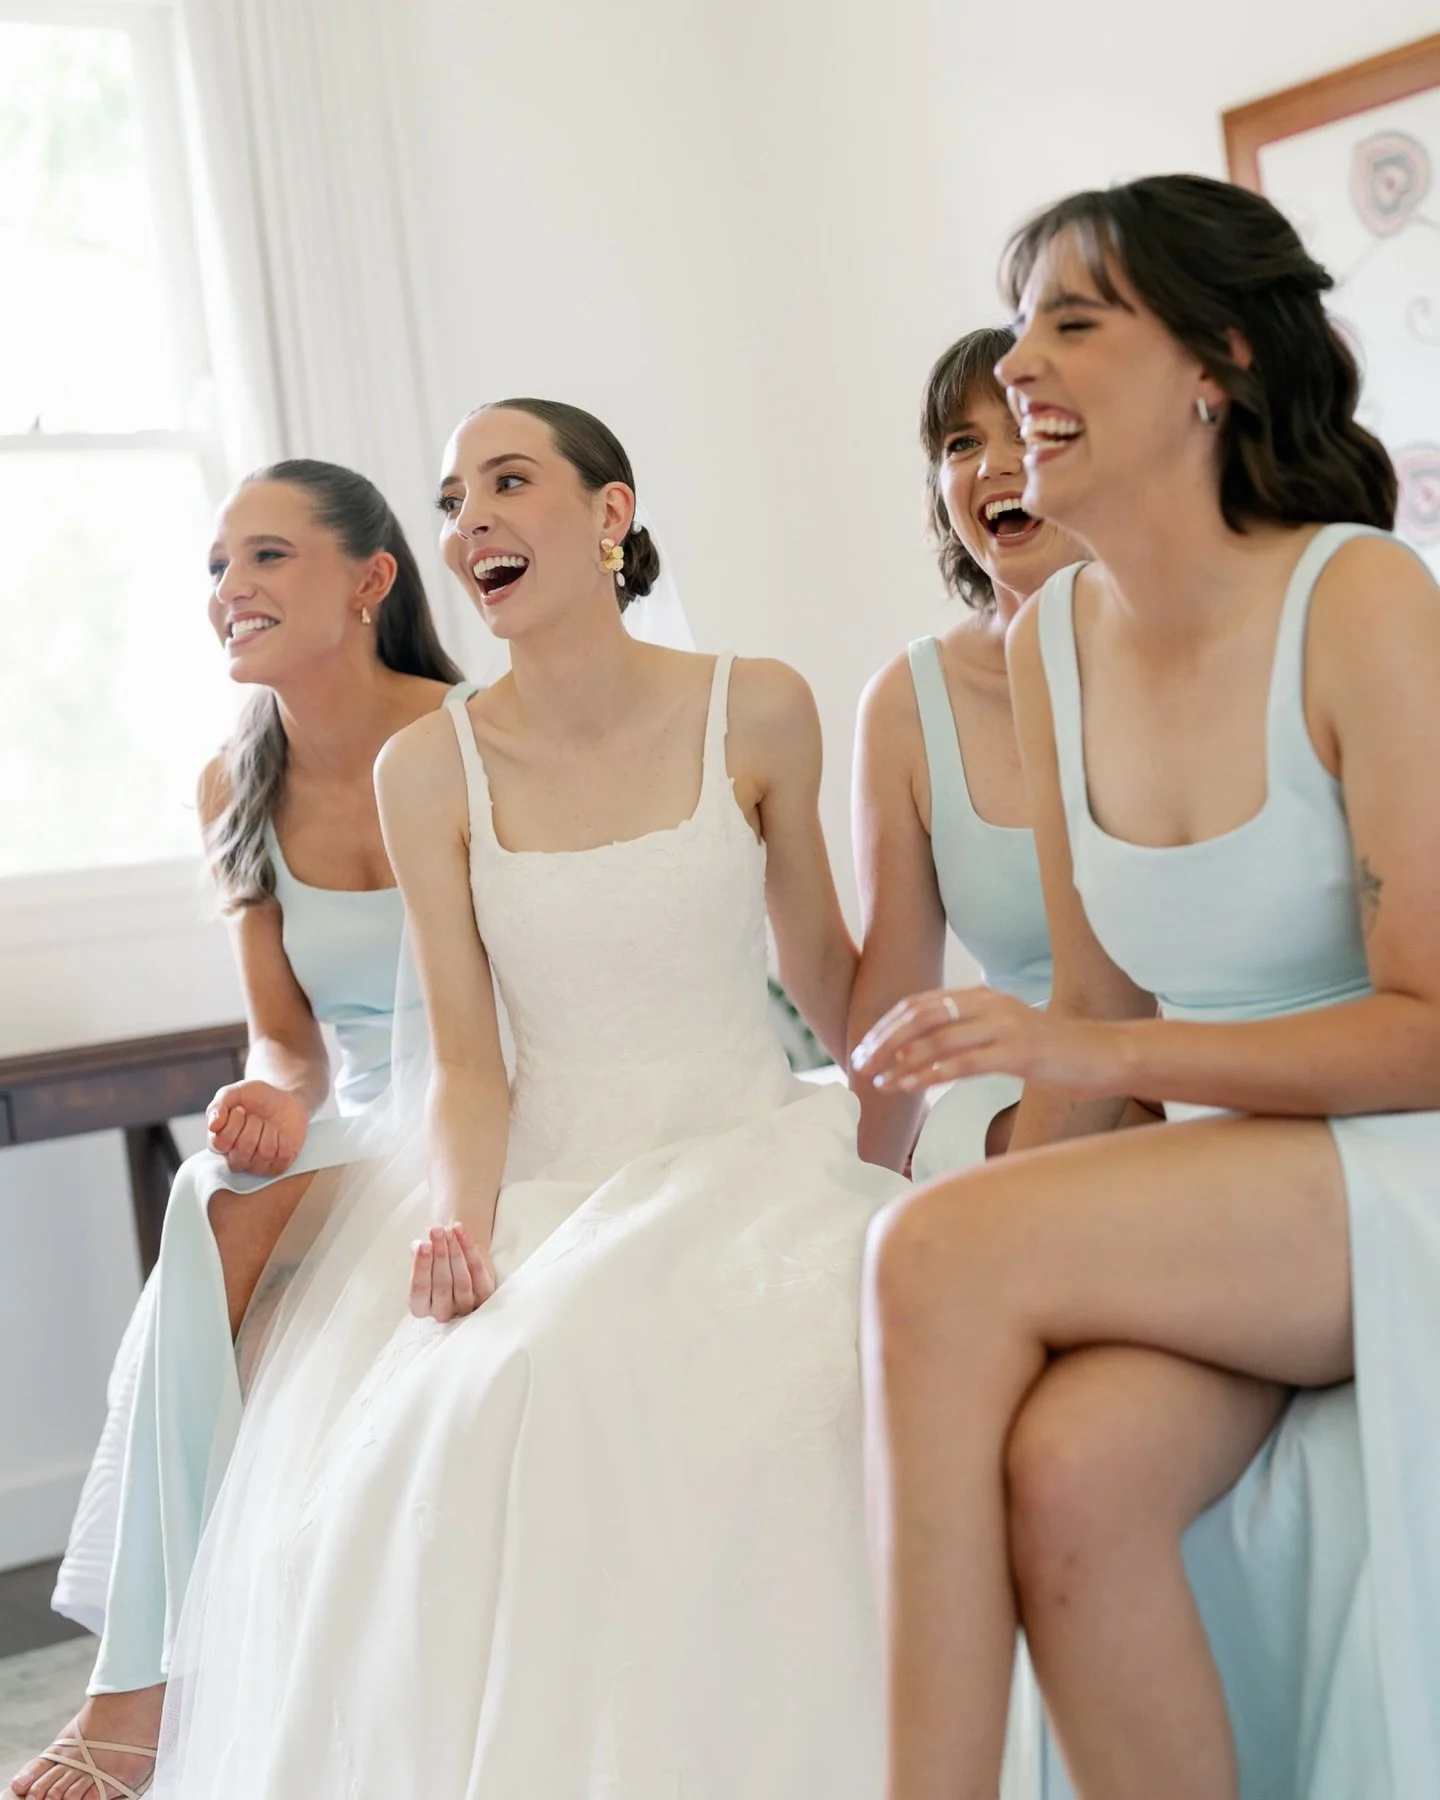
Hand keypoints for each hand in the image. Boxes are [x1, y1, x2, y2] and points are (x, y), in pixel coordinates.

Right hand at [206, 1081, 308, 1176]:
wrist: (284, 1099)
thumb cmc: (256, 1098)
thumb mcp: (234, 1092)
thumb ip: (219, 1105)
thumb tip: (212, 1126)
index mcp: (219, 1143)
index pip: (221, 1142)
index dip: (234, 1122)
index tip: (239, 1109)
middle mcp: (235, 1158)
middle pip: (244, 1149)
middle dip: (254, 1125)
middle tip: (255, 1117)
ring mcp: (256, 1166)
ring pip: (265, 1153)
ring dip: (270, 1131)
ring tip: (268, 1125)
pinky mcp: (277, 1167)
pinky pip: (282, 1156)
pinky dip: (284, 1139)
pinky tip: (280, 1134)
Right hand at [409, 1223, 496, 1321]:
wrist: (463, 1267)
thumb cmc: (436, 1266)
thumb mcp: (424, 1262)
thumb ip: (418, 1254)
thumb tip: (419, 1246)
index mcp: (421, 1308)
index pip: (419, 1290)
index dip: (422, 1267)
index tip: (423, 1244)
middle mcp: (443, 1313)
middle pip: (442, 1285)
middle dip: (440, 1254)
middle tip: (437, 1231)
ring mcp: (465, 1308)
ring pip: (462, 1282)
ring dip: (455, 1252)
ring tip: (448, 1230)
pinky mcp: (484, 1298)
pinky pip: (478, 1273)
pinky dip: (470, 1250)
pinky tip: (461, 1231)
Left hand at [851, 986, 1128, 1098]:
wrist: (1104, 1056)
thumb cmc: (1052, 1052)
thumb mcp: (1004, 1035)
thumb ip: (968, 1036)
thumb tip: (921, 1055)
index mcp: (981, 997)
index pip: (920, 1004)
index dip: (886, 1026)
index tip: (863, 1048)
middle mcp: (989, 1004)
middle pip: (920, 1016)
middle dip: (883, 1041)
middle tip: (859, 1065)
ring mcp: (1004, 1026)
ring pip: (937, 1039)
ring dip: (900, 1061)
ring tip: (877, 1081)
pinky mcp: (1018, 1052)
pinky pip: (963, 1063)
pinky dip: (929, 1075)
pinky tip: (909, 1087)